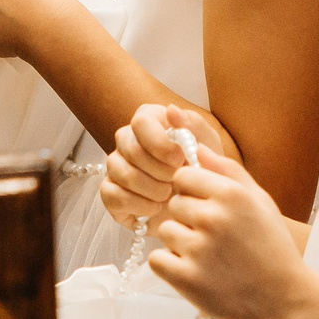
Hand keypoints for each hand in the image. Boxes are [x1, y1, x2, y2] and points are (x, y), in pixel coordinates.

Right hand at [101, 103, 200, 228]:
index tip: (180, 159)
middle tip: (178, 180)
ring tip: (170, 195)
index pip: (141, 122)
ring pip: (122, 173)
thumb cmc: (202, 166)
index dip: (160, 143)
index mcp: (149, 120)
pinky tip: (155, 208)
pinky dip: (138, 206)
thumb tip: (171, 110)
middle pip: (131, 149)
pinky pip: (112, 196)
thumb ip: (192, 125)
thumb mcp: (208, 143)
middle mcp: (127, 140)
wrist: (197, 201)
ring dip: (152, 189)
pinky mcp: (110, 193)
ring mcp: (115, 166)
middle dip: (160, 170)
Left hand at [147, 134, 314, 318]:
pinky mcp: (186, 279)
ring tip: (207, 256)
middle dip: (188, 218)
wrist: (285, 299)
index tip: (207, 207)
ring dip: (179, 243)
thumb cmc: (272, 246)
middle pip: (174, 204)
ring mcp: (199, 250)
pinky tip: (195, 271)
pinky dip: (170, 267)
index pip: (183, 176)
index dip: (192, 192)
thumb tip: (196, 148)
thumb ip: (227, 170)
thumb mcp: (259, 200)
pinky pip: (157, 260)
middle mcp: (214, 218)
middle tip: (214, 238)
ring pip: (165, 231)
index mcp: (231, 194)